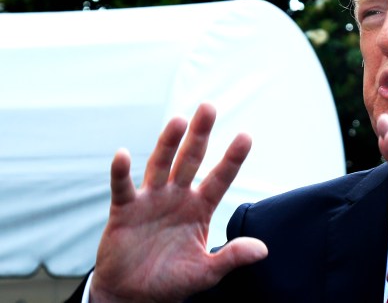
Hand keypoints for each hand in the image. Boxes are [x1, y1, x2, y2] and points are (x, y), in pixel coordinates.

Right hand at [90, 103, 267, 302]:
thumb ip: (231, 258)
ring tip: (177, 120)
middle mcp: (177, 196)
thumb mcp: (206, 272)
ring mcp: (151, 200)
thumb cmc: (172, 281)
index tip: (246, 136)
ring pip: (160, 165)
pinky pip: (123, 188)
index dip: (232, 159)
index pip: (220, 177)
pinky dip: (121, 172)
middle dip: (200, 134)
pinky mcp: (125, 210)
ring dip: (168, 143)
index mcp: (200, 207)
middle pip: (191, 159)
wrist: (132, 296)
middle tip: (209, 107)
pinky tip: (123, 154)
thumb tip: (263, 248)